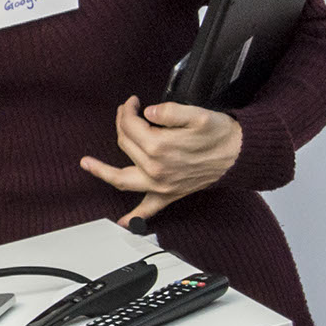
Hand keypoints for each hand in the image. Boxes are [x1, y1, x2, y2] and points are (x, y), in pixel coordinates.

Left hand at [79, 97, 242, 227]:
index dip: (128, 110)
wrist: (239, 155)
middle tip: (126, 112)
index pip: (132, 125)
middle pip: (125, 144)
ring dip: (103, 172)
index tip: (133, 102)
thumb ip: (170, 111)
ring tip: (87, 164)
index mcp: (160, 147)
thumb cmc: (220, 135)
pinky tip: (123, 223)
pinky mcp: (168, 194)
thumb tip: (148, 112)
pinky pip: (148, 210)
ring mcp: (160, 184)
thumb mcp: (198, 114)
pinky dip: (134, 217)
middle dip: (122, 124)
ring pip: (123, 179)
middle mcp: (155, 168)